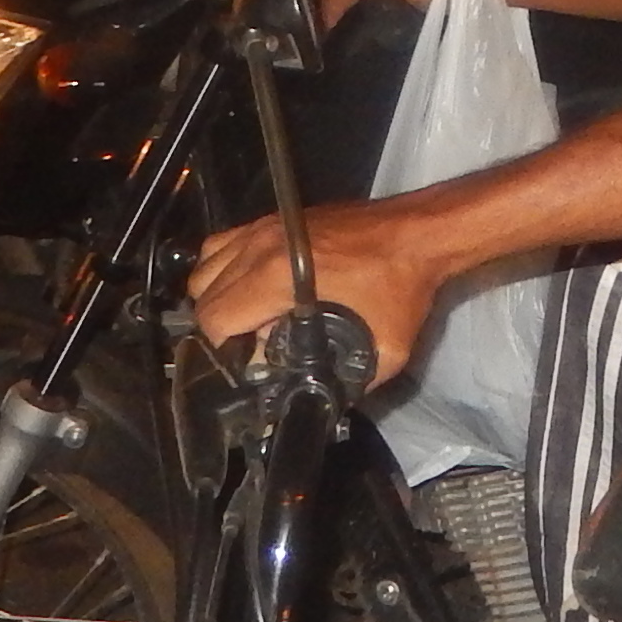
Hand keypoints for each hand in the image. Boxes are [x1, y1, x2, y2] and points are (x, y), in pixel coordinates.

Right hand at [189, 198, 463, 380]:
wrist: (419, 233)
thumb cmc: (402, 288)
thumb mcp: (383, 350)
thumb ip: (343, 382)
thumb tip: (314, 403)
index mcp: (277, 276)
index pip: (215, 319)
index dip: (224, 352)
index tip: (246, 365)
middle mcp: (260, 246)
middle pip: (203, 295)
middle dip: (219, 330)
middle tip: (250, 348)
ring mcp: (263, 226)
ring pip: (205, 266)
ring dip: (216, 297)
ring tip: (245, 319)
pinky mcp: (271, 218)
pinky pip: (222, 243)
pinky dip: (222, 268)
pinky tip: (247, 288)